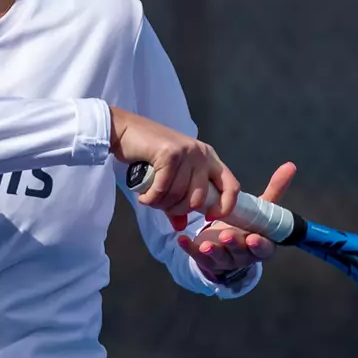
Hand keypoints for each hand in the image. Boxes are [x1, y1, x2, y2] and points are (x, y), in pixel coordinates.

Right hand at [108, 106, 239, 228]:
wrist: (126, 131)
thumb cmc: (149, 154)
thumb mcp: (170, 177)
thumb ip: (177, 201)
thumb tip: (180, 226)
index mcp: (209, 158)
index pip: (231, 186)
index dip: (224, 207)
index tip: (207, 216)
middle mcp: (202, 154)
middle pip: (199, 198)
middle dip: (178, 209)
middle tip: (162, 206)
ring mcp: (187, 152)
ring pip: (179, 195)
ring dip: (161, 204)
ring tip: (149, 198)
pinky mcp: (170, 154)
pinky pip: (163, 188)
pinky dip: (151, 198)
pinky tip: (143, 196)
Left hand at [178, 162, 297, 279]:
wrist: (226, 244)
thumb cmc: (247, 223)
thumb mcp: (261, 209)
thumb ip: (275, 190)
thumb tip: (290, 165)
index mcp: (261, 244)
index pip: (264, 248)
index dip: (259, 245)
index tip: (252, 237)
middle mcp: (244, 255)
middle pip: (241, 252)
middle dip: (233, 244)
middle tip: (225, 234)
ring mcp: (225, 260)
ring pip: (220, 257)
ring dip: (213, 250)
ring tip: (205, 243)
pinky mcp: (206, 261)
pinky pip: (198, 257)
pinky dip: (190, 248)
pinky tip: (182, 239)